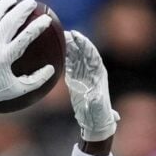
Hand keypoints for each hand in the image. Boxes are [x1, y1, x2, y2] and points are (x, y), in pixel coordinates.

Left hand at [0, 0, 56, 112]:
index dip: (37, 26)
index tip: (46, 19)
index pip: (25, 37)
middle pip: (10, 21)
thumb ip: (36, 80)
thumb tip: (51, 69)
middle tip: (31, 2)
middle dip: (22, 9)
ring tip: (12, 0)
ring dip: (4, 5)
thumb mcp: (17, 90)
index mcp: (5, 57)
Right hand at [63, 29, 117, 143]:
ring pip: (75, 56)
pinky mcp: (74, 79)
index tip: (76, 35)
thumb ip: (96, 102)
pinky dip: (63, 57)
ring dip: (67, 46)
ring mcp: (83, 74)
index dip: (84, 44)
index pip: (92, 54)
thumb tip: (93, 97)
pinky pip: (68, 64)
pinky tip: (55, 51)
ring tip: (57, 38)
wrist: (95, 123)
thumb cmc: (99, 116)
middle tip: (63, 32)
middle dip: (74, 41)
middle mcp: (92, 71)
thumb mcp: (98, 109)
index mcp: (100, 74)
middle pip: (82, 51)